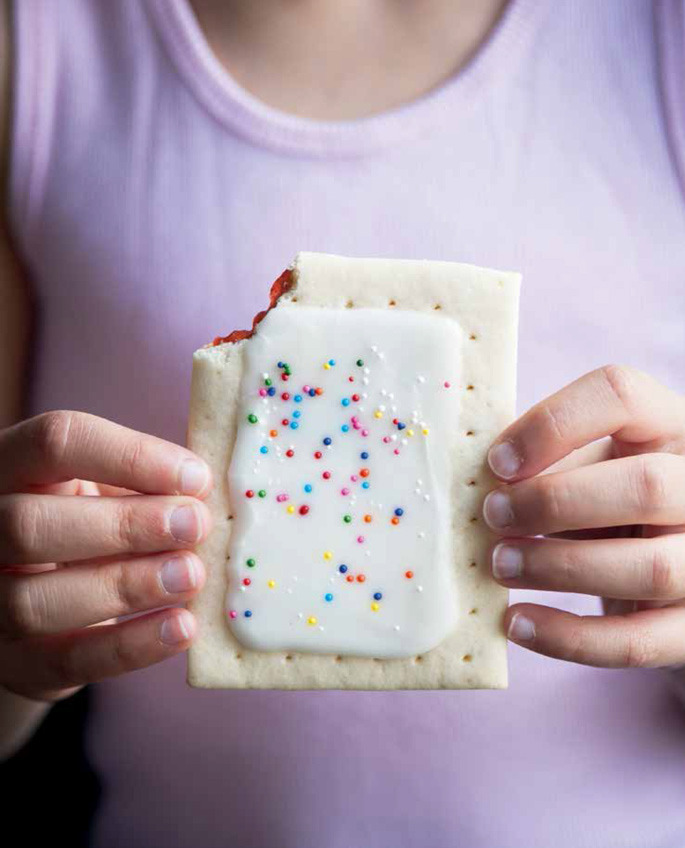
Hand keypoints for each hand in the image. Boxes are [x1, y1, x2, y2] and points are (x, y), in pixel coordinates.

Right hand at [0, 411, 212, 700]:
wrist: (51, 601)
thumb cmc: (89, 524)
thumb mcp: (106, 489)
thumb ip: (145, 483)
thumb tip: (205, 490)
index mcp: (12, 467)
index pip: (54, 442)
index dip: (129, 456)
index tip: (195, 476)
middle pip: (30, 524)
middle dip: (124, 525)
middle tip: (195, 525)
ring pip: (35, 600)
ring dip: (126, 586)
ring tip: (192, 575)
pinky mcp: (14, 663)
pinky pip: (65, 660)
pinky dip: (130, 646)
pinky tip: (181, 627)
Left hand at [482, 364, 684, 667]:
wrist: (666, 566)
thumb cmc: (609, 501)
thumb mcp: (591, 465)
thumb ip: (548, 463)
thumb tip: (480, 483)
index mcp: (669, 426)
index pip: (622, 395)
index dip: (551, 424)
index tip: (497, 461)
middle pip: (644, 485)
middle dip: (553, 502)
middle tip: (493, 516)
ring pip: (648, 567)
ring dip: (558, 568)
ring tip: (500, 565)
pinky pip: (638, 641)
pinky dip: (569, 638)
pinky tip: (517, 624)